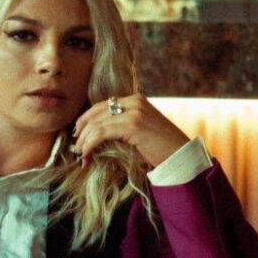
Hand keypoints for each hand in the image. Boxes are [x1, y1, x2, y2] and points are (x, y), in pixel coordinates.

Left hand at [72, 94, 189, 169]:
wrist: (181, 157)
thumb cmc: (162, 149)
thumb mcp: (141, 131)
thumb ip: (123, 126)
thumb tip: (98, 135)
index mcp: (136, 100)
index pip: (102, 106)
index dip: (86, 119)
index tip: (78, 135)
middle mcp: (134, 102)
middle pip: (95, 112)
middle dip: (82, 131)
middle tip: (75, 147)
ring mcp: (134, 112)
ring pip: (96, 124)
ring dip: (84, 141)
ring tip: (80, 156)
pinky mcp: (132, 125)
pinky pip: (101, 133)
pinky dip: (90, 145)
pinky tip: (86, 155)